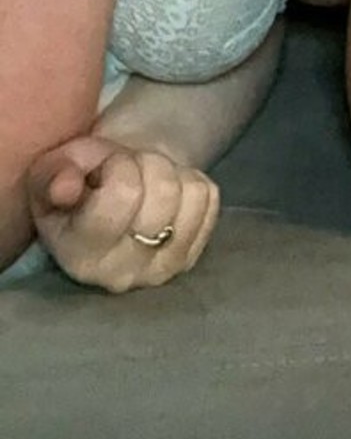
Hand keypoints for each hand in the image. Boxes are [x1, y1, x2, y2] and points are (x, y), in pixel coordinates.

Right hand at [27, 135, 219, 292]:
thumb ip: (54, 177)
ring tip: (145, 181)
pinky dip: (191, 181)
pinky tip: (165, 195)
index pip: (123, 194)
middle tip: (128, 171)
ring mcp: (159, 272)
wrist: (112, 187)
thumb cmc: (81, 178)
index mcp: (77, 254)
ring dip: (171, 171)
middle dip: (147, 164)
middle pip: (163, 193)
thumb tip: (67, 188)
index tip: (104, 167)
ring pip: (189, 194)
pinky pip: (209, 198)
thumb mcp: (55, 168)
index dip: (119, 164)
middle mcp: (118, 275)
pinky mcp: (190, 259)